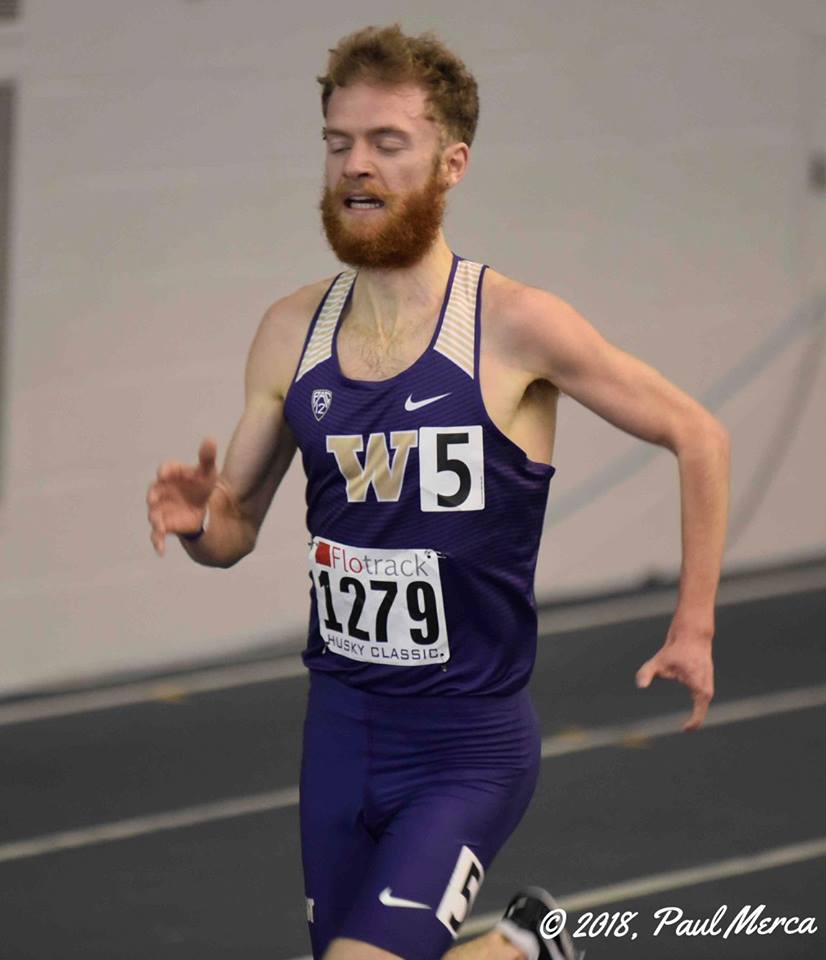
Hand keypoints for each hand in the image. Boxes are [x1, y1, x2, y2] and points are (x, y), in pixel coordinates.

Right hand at [146, 437, 217, 556]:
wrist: (201, 505)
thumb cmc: (201, 484)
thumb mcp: (207, 472)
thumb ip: (206, 457)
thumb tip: (210, 439)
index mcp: (172, 475)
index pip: (166, 470)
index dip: (165, 471)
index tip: (165, 473)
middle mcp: (162, 491)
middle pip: (154, 492)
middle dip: (153, 496)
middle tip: (154, 498)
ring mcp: (162, 509)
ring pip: (154, 514)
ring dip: (155, 520)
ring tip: (159, 526)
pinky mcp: (166, 525)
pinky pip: (157, 534)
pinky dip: (157, 542)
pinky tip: (160, 551)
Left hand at [635, 619, 714, 731]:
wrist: (692, 635)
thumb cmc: (676, 649)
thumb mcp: (658, 661)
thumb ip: (646, 673)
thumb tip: (640, 686)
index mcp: (699, 688)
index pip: (698, 714)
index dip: (691, 724)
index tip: (683, 730)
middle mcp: (706, 689)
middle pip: (700, 711)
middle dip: (693, 721)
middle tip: (682, 730)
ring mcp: (708, 685)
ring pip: (700, 704)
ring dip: (694, 713)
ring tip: (685, 721)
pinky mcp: (705, 681)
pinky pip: (700, 698)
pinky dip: (695, 704)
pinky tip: (687, 706)